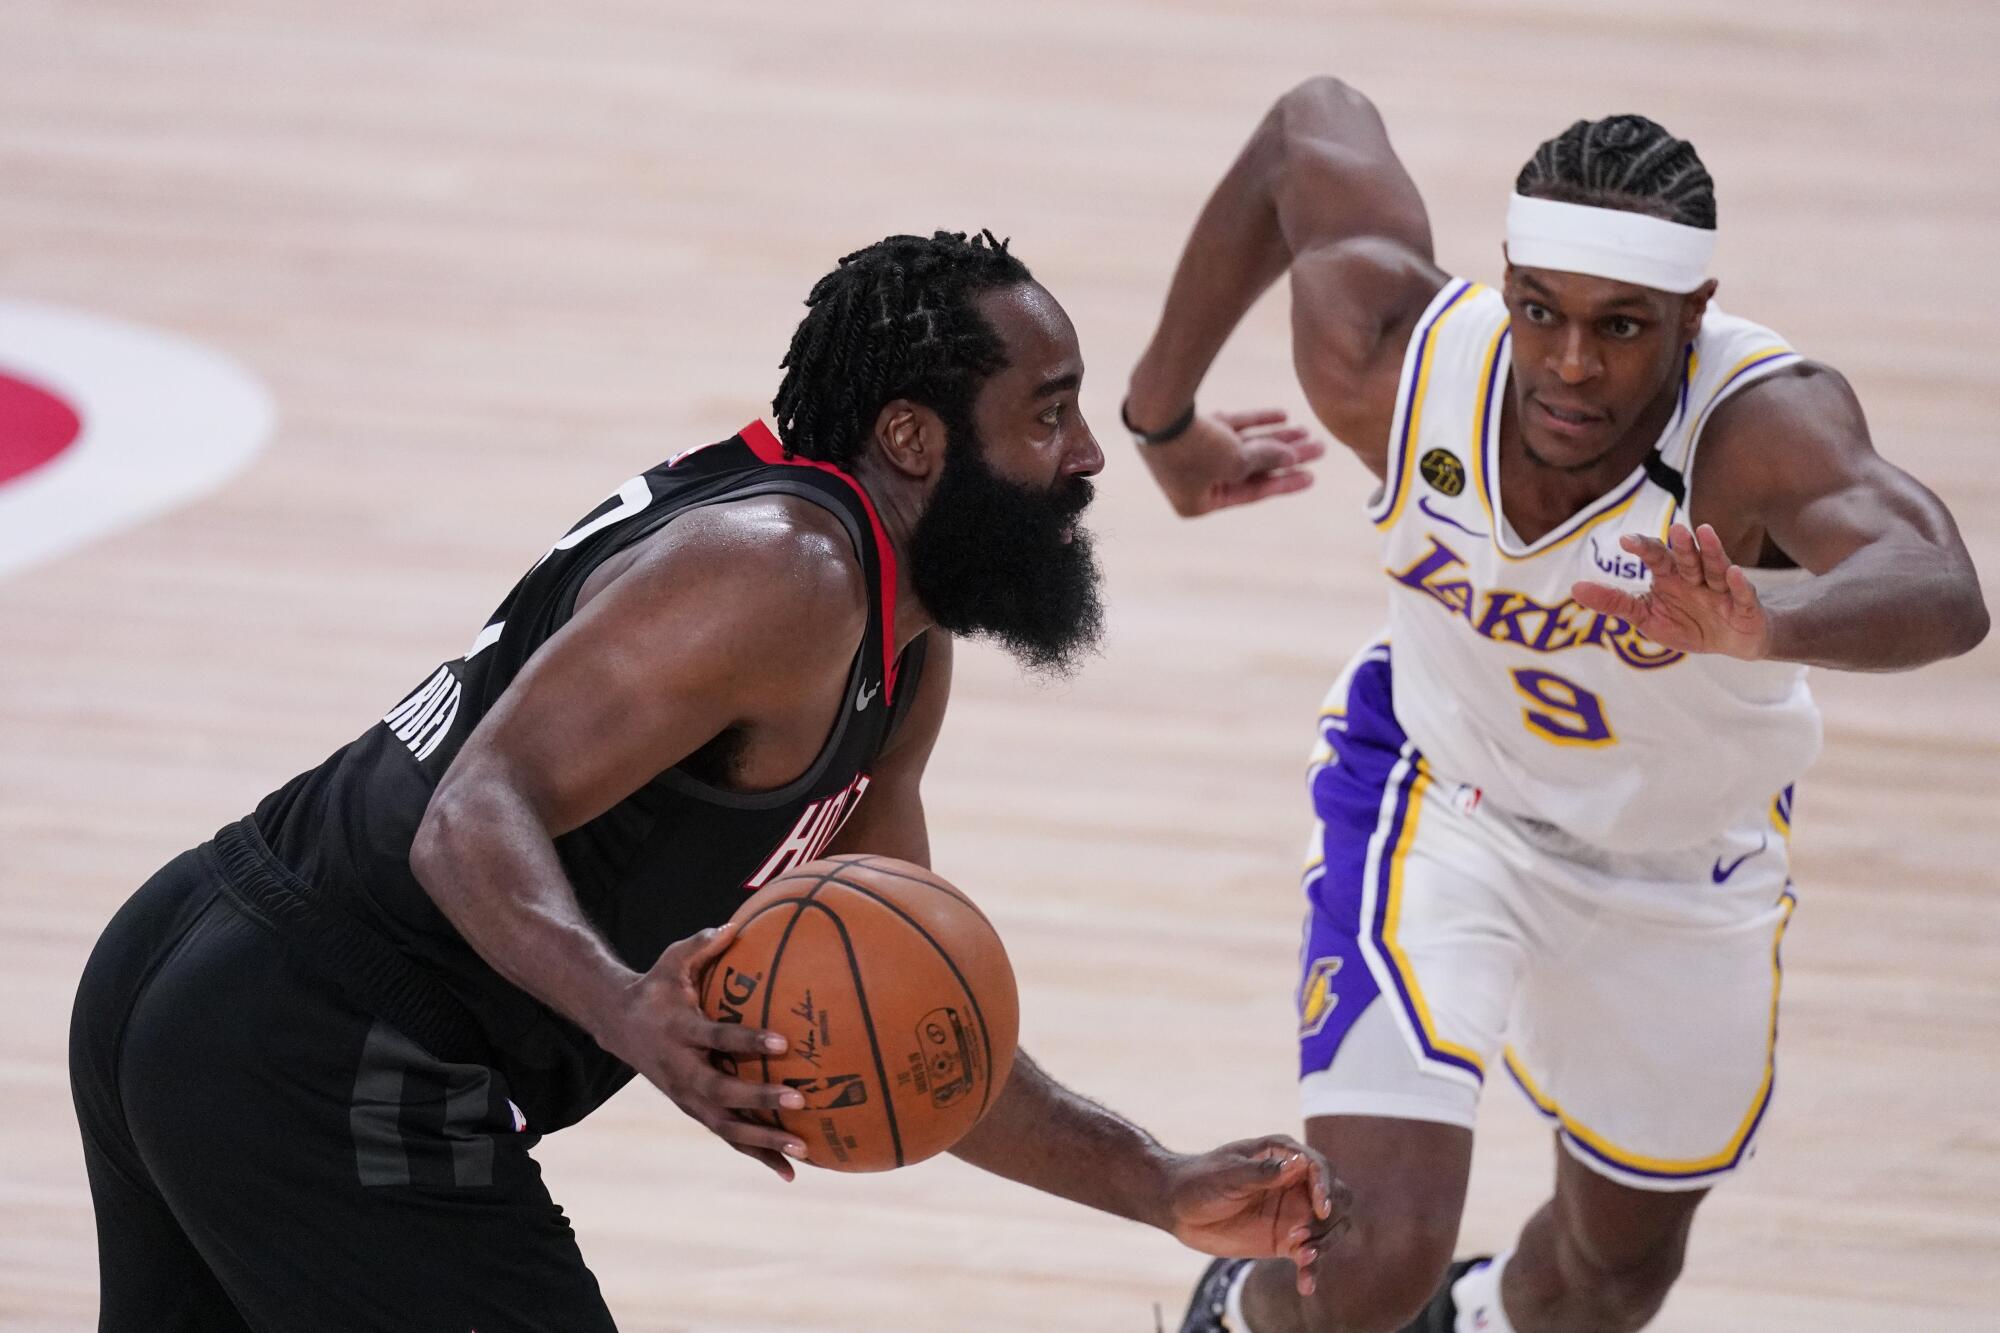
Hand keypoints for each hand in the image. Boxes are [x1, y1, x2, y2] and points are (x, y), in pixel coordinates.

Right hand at [594, 924, 810, 1179]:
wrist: (618, 1024)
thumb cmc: (656, 987)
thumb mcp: (670, 960)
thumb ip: (701, 944)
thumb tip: (736, 923)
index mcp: (679, 1030)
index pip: (717, 1036)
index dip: (748, 1039)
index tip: (782, 1039)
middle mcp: (682, 1070)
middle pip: (723, 1091)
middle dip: (760, 1098)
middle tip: (800, 1098)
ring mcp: (687, 1097)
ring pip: (726, 1126)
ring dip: (764, 1140)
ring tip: (804, 1148)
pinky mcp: (695, 1111)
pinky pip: (729, 1137)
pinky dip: (758, 1156)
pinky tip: (790, 1172)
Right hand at [1137, 408, 1326, 517]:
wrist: (1158, 410)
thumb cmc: (1195, 447)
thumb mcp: (1237, 462)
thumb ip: (1267, 460)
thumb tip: (1292, 457)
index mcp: (1199, 503)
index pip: (1252, 494)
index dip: (1285, 484)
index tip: (1314, 476)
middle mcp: (1194, 482)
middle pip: (1251, 469)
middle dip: (1285, 458)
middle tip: (1318, 448)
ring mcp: (1191, 453)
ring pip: (1243, 446)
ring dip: (1274, 438)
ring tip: (1306, 430)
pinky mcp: (1190, 428)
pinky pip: (1231, 427)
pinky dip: (1254, 421)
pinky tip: (1282, 415)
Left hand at [1159, 1138, 1351, 1296]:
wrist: (1176, 1206)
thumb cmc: (1200, 1180)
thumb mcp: (1229, 1174)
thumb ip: (1263, 1172)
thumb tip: (1299, 1162)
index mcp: (1283, 1155)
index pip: (1320, 1168)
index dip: (1325, 1187)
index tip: (1320, 1209)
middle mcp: (1295, 1183)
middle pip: (1336, 1198)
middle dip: (1331, 1217)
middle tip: (1307, 1235)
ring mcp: (1292, 1212)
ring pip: (1328, 1229)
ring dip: (1324, 1244)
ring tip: (1302, 1257)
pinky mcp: (1284, 1240)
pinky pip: (1308, 1255)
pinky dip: (1311, 1270)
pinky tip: (1306, 1285)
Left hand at [1572, 523, 1771, 659]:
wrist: (1731, 641)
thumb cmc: (1686, 623)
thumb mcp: (1646, 617)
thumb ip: (1614, 602)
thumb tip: (1575, 588)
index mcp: (1671, 576)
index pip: (1656, 556)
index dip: (1643, 548)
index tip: (1625, 541)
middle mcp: (1696, 577)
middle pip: (1687, 558)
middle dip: (1681, 544)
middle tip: (1674, 527)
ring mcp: (1721, 590)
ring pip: (1715, 568)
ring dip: (1711, 551)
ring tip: (1704, 531)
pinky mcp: (1744, 606)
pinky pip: (1741, 593)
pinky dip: (1738, 583)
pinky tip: (1734, 572)